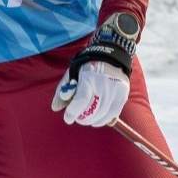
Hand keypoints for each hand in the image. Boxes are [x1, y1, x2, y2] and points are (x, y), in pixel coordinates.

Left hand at [51, 13, 140, 127]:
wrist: (110, 55)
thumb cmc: (86, 67)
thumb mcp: (71, 74)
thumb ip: (62, 91)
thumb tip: (55, 108)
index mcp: (88, 78)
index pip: (81, 100)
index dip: (73, 112)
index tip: (67, 118)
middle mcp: (103, 85)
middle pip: (92, 111)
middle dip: (82, 118)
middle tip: (77, 118)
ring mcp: (115, 91)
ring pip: (102, 115)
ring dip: (92, 121)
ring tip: (86, 119)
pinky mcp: (122, 95)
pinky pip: (113, 114)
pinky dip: (104, 120)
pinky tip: (97, 120)